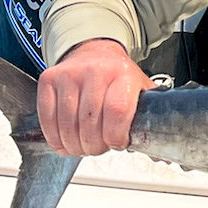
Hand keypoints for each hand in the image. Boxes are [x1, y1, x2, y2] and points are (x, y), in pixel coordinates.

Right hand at [37, 38, 153, 155]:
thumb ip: (148, 118)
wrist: (93, 50)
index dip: (115, 137)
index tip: (116, 143)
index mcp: (123, 74)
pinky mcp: (49, 79)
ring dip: (74, 145)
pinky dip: (55, 137)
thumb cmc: (117, 76)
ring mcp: (69, 75)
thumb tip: (161, 157)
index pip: (117, 112)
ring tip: (82, 146)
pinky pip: (47, 119)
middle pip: (90, 123)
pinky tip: (64, 142)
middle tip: (99, 147)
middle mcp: (95, 71)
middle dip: (94, 145)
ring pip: (67, 125)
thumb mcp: (140, 89)